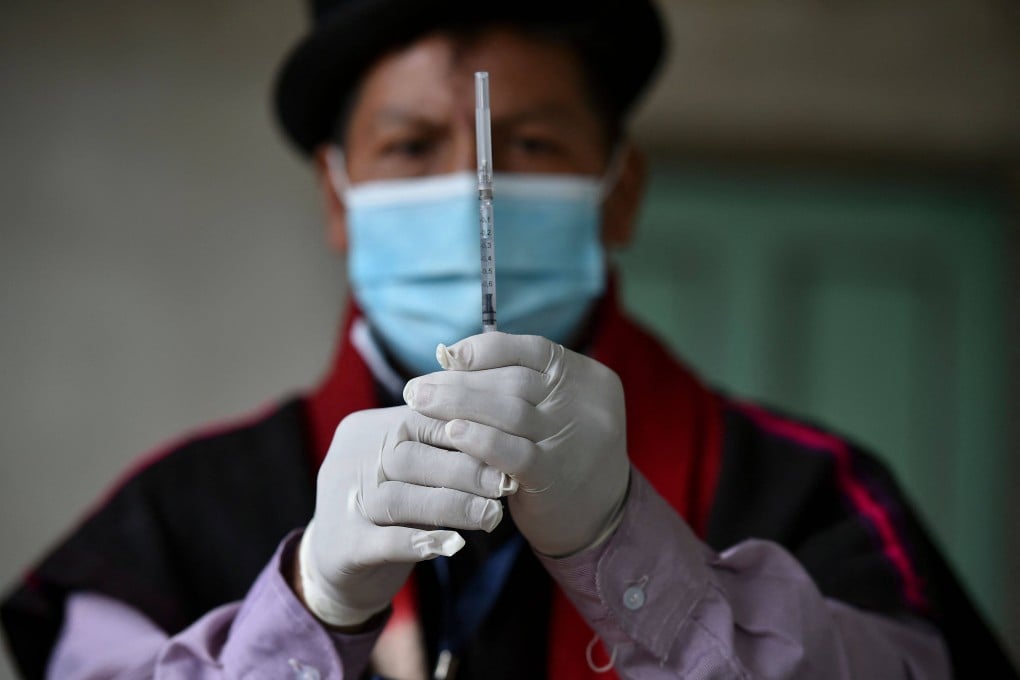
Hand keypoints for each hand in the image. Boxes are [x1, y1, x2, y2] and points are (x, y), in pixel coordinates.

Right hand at [298, 406, 513, 626]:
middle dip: (465, 472)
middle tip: (505, 485)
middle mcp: (350, 460)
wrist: (338, 560)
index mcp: (369, 429)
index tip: (508, 451)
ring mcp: (342, 502)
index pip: (421, 421)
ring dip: (453, 507)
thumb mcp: (411, 468)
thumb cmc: (391, 504)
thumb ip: (441, 450)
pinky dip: (420, 543)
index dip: (468, 436)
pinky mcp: (343, 546)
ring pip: (400, 500)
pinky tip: (453, 545)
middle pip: (410, 459)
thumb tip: (504, 443)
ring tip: (491, 517)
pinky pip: (384, 542)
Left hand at [403, 333, 629, 556]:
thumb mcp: (555, 411)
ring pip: (509, 411)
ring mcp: (572, 439)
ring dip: (458, 404)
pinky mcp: (554, 476)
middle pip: (514, 381)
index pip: (532, 349)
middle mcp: (585, 403)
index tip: (448, 356)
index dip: (485, 350)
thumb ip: (519, 386)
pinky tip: (450, 432)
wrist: (601, 517)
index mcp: (586, 377)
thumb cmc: (562, 454)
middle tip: (417, 386)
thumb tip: (452, 360)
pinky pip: (512, 452)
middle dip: (460, 381)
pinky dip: (479, 439)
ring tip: (420, 404)